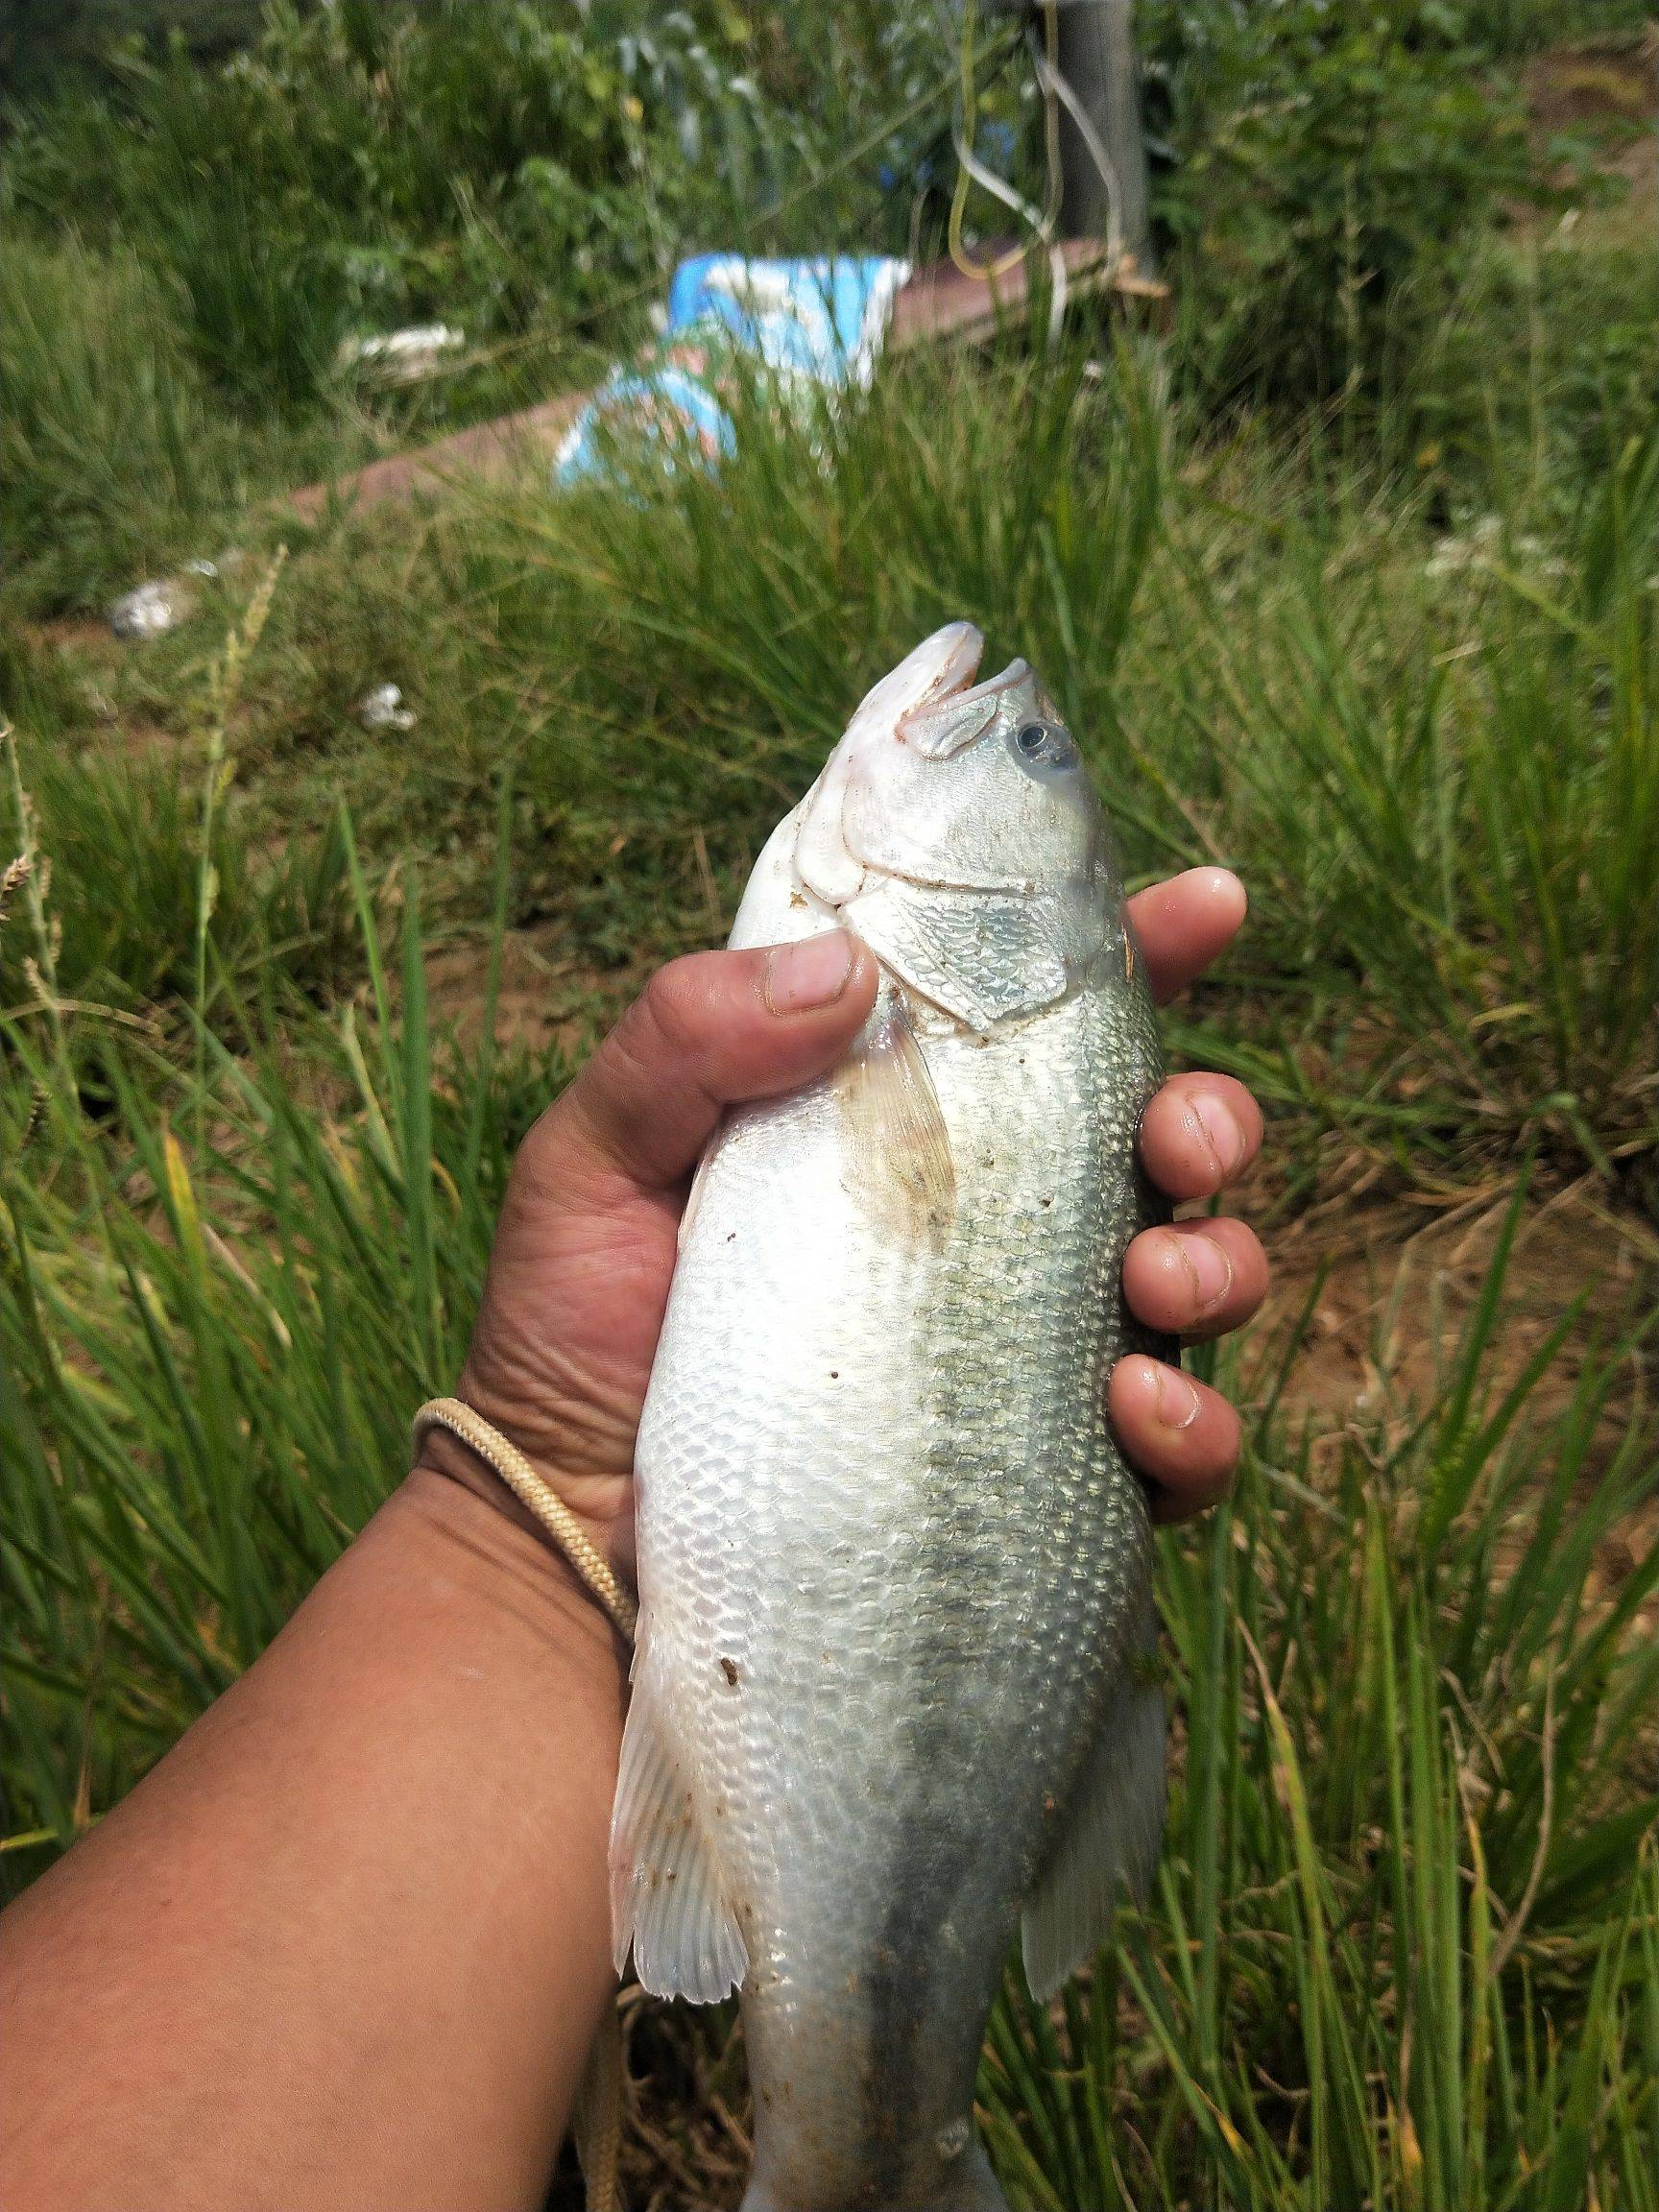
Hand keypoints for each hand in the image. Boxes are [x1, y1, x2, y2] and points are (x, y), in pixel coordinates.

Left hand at [431, 867, 1263, 1573]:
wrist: (565, 1535)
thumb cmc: (573, 1330)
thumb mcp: (595, 1153)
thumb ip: (687, 1035)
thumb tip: (846, 969)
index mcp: (901, 1120)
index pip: (1044, 1018)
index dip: (1145, 954)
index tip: (1208, 906)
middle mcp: (985, 1225)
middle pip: (1157, 1141)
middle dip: (1210, 1118)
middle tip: (1177, 1135)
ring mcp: (1024, 1351)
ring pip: (1194, 1279)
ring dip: (1216, 1263)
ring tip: (1154, 1279)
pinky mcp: (1038, 1476)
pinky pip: (1172, 1454)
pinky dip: (1190, 1430)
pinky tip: (1134, 1412)